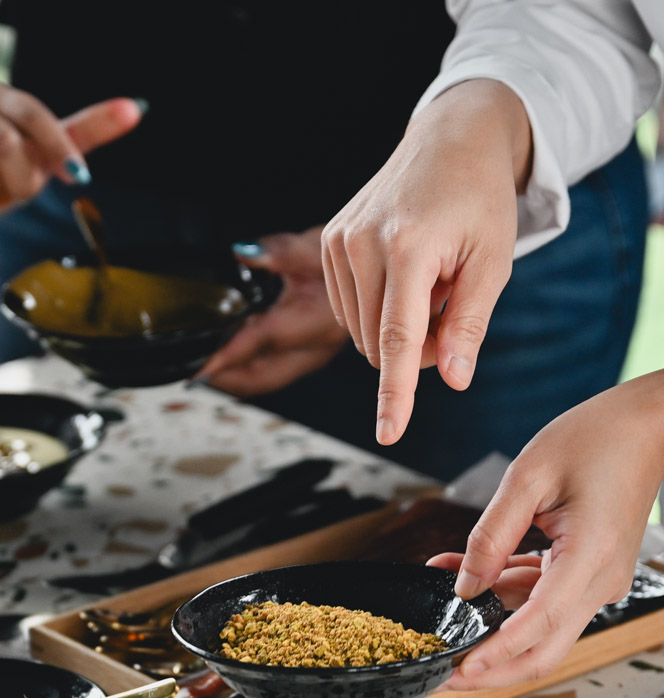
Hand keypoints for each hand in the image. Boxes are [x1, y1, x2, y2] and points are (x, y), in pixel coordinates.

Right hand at [0, 84, 142, 235]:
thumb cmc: (0, 171)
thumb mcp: (44, 153)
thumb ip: (86, 132)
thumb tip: (138, 108)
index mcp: (4, 102)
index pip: (35, 116)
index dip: (59, 149)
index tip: (78, 178)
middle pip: (3, 141)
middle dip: (16, 181)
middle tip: (9, 192)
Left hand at [198, 229, 349, 396]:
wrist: (386, 267)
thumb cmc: (360, 253)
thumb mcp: (319, 242)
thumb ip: (281, 250)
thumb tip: (244, 253)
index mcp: (320, 321)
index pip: (263, 342)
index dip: (227, 355)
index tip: (198, 366)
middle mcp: (314, 348)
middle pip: (258, 378)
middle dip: (221, 377)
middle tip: (189, 367)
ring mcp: (310, 356)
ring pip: (261, 378)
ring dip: (230, 372)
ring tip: (202, 357)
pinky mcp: (305, 356)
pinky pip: (268, 369)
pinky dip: (244, 363)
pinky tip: (229, 346)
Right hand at [321, 80, 531, 445]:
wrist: (451, 140)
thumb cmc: (479, 200)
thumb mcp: (493, 261)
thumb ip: (469, 323)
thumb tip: (451, 379)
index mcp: (410, 245)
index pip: (399, 337)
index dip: (396, 392)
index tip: (389, 433)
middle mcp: (363, 244)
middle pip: (383, 342)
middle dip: (418, 348)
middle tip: (451, 311)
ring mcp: (339, 242)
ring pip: (363, 332)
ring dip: (398, 328)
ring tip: (429, 283)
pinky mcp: (329, 243)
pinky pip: (350, 310)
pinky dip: (379, 309)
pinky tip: (403, 277)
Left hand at [428, 373, 663, 690]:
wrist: (645, 425)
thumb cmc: (595, 438)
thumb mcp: (527, 478)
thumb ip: (491, 535)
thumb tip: (464, 586)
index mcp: (590, 557)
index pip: (539, 625)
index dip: (496, 654)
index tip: (460, 669)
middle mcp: (600, 580)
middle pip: (544, 649)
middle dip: (492, 668)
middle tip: (444, 675)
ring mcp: (596, 579)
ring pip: (538, 625)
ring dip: (488, 619)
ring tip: (436, 597)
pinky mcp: (587, 571)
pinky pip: (542, 597)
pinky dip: (503, 593)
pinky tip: (461, 574)